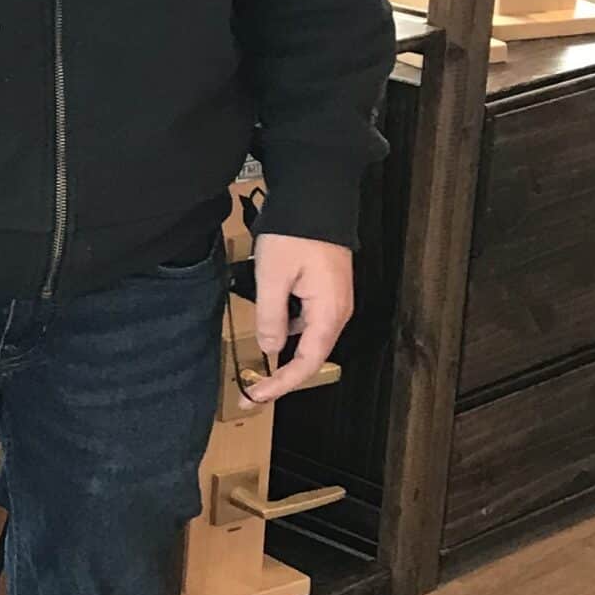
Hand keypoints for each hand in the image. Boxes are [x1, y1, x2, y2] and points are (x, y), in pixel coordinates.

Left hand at [242, 234, 351, 403]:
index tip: (259, 396)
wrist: (315, 197)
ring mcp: (334, 299)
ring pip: (309, 335)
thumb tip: (271, 349)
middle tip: (255, 386)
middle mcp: (338, 311)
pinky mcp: (327, 287)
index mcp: (329, 313)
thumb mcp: (273, 276)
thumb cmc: (295, 234)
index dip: (283, 383)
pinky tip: (272, 324)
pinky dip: (289, 327)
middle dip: (284, 372)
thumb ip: (271, 317)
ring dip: (286, 350)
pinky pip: (309, 317)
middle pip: (311, 353)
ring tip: (260, 362)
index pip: (307, 362)